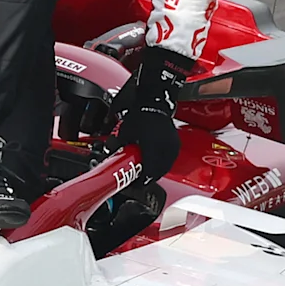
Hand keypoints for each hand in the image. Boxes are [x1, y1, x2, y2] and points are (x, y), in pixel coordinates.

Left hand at [113, 47, 189, 177]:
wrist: (154, 101)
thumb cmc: (141, 114)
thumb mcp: (125, 132)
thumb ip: (117, 146)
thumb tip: (109, 155)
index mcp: (152, 148)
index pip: (148, 174)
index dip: (139, 182)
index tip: (132, 184)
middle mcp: (165, 149)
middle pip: (157, 173)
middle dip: (146, 178)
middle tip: (137, 179)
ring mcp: (172, 147)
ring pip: (164, 168)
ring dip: (154, 172)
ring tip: (144, 171)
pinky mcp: (175, 144)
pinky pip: (169, 160)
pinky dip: (161, 164)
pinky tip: (153, 162)